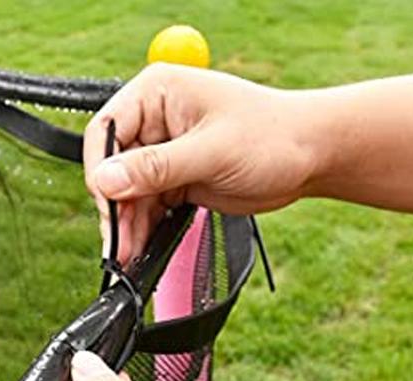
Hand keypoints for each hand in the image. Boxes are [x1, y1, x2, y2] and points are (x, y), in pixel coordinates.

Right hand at [84, 63, 317, 260]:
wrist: (310, 157)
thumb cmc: (272, 136)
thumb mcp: (212, 151)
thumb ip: (157, 167)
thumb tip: (107, 180)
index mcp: (158, 94)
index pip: (107, 131)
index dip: (102, 170)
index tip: (109, 204)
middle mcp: (155, 120)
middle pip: (113, 167)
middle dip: (115, 207)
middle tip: (118, 243)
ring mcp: (164, 152)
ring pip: (128, 193)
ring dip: (127, 224)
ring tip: (127, 254)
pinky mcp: (176, 178)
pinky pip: (147, 206)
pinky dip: (143, 227)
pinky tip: (141, 247)